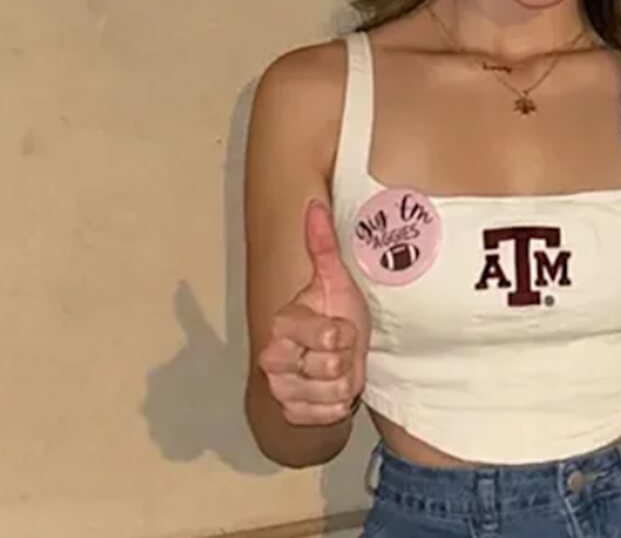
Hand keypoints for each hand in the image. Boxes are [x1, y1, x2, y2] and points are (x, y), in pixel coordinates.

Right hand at [258, 199, 369, 425]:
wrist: (338, 355)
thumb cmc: (337, 313)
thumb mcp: (336, 280)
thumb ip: (322, 244)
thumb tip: (314, 205)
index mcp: (283, 324)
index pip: (328, 336)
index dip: (345, 334)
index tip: (341, 327)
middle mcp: (274, 358)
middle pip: (330, 367)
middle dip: (346, 358)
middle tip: (341, 349)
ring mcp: (281, 389)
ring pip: (333, 392)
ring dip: (346, 381)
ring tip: (339, 366)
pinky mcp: (292, 413)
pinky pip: (330, 414)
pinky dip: (340, 404)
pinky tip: (334, 390)